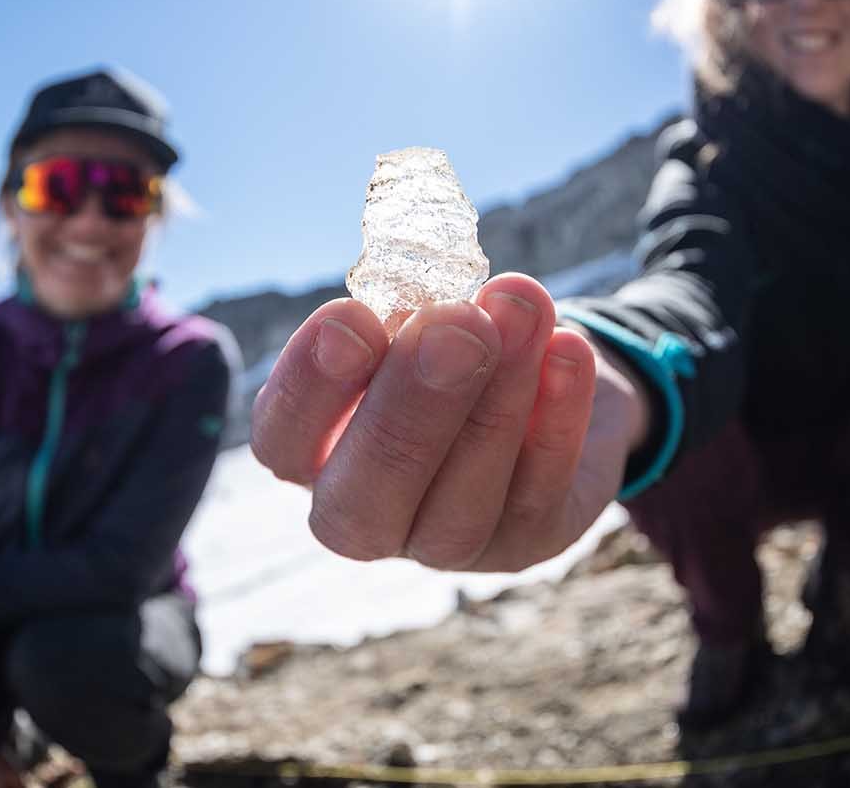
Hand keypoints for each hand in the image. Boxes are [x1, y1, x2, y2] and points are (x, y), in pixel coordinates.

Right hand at [251, 273, 648, 571]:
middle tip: (455, 323)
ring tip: (520, 310)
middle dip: (410, 409)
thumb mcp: (419, 320)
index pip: (282, 442)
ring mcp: (448, 545)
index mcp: (316, 455)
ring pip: (461, 504)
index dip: (308, 387)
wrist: (550, 383)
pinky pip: (543, 491)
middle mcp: (369, 516)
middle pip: (363, 503)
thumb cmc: (453, 344)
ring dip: (496, 403)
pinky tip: (568, 350)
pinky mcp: (529, 542)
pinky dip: (559, 418)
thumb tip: (437, 305)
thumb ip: (410, 314)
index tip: (351, 316)